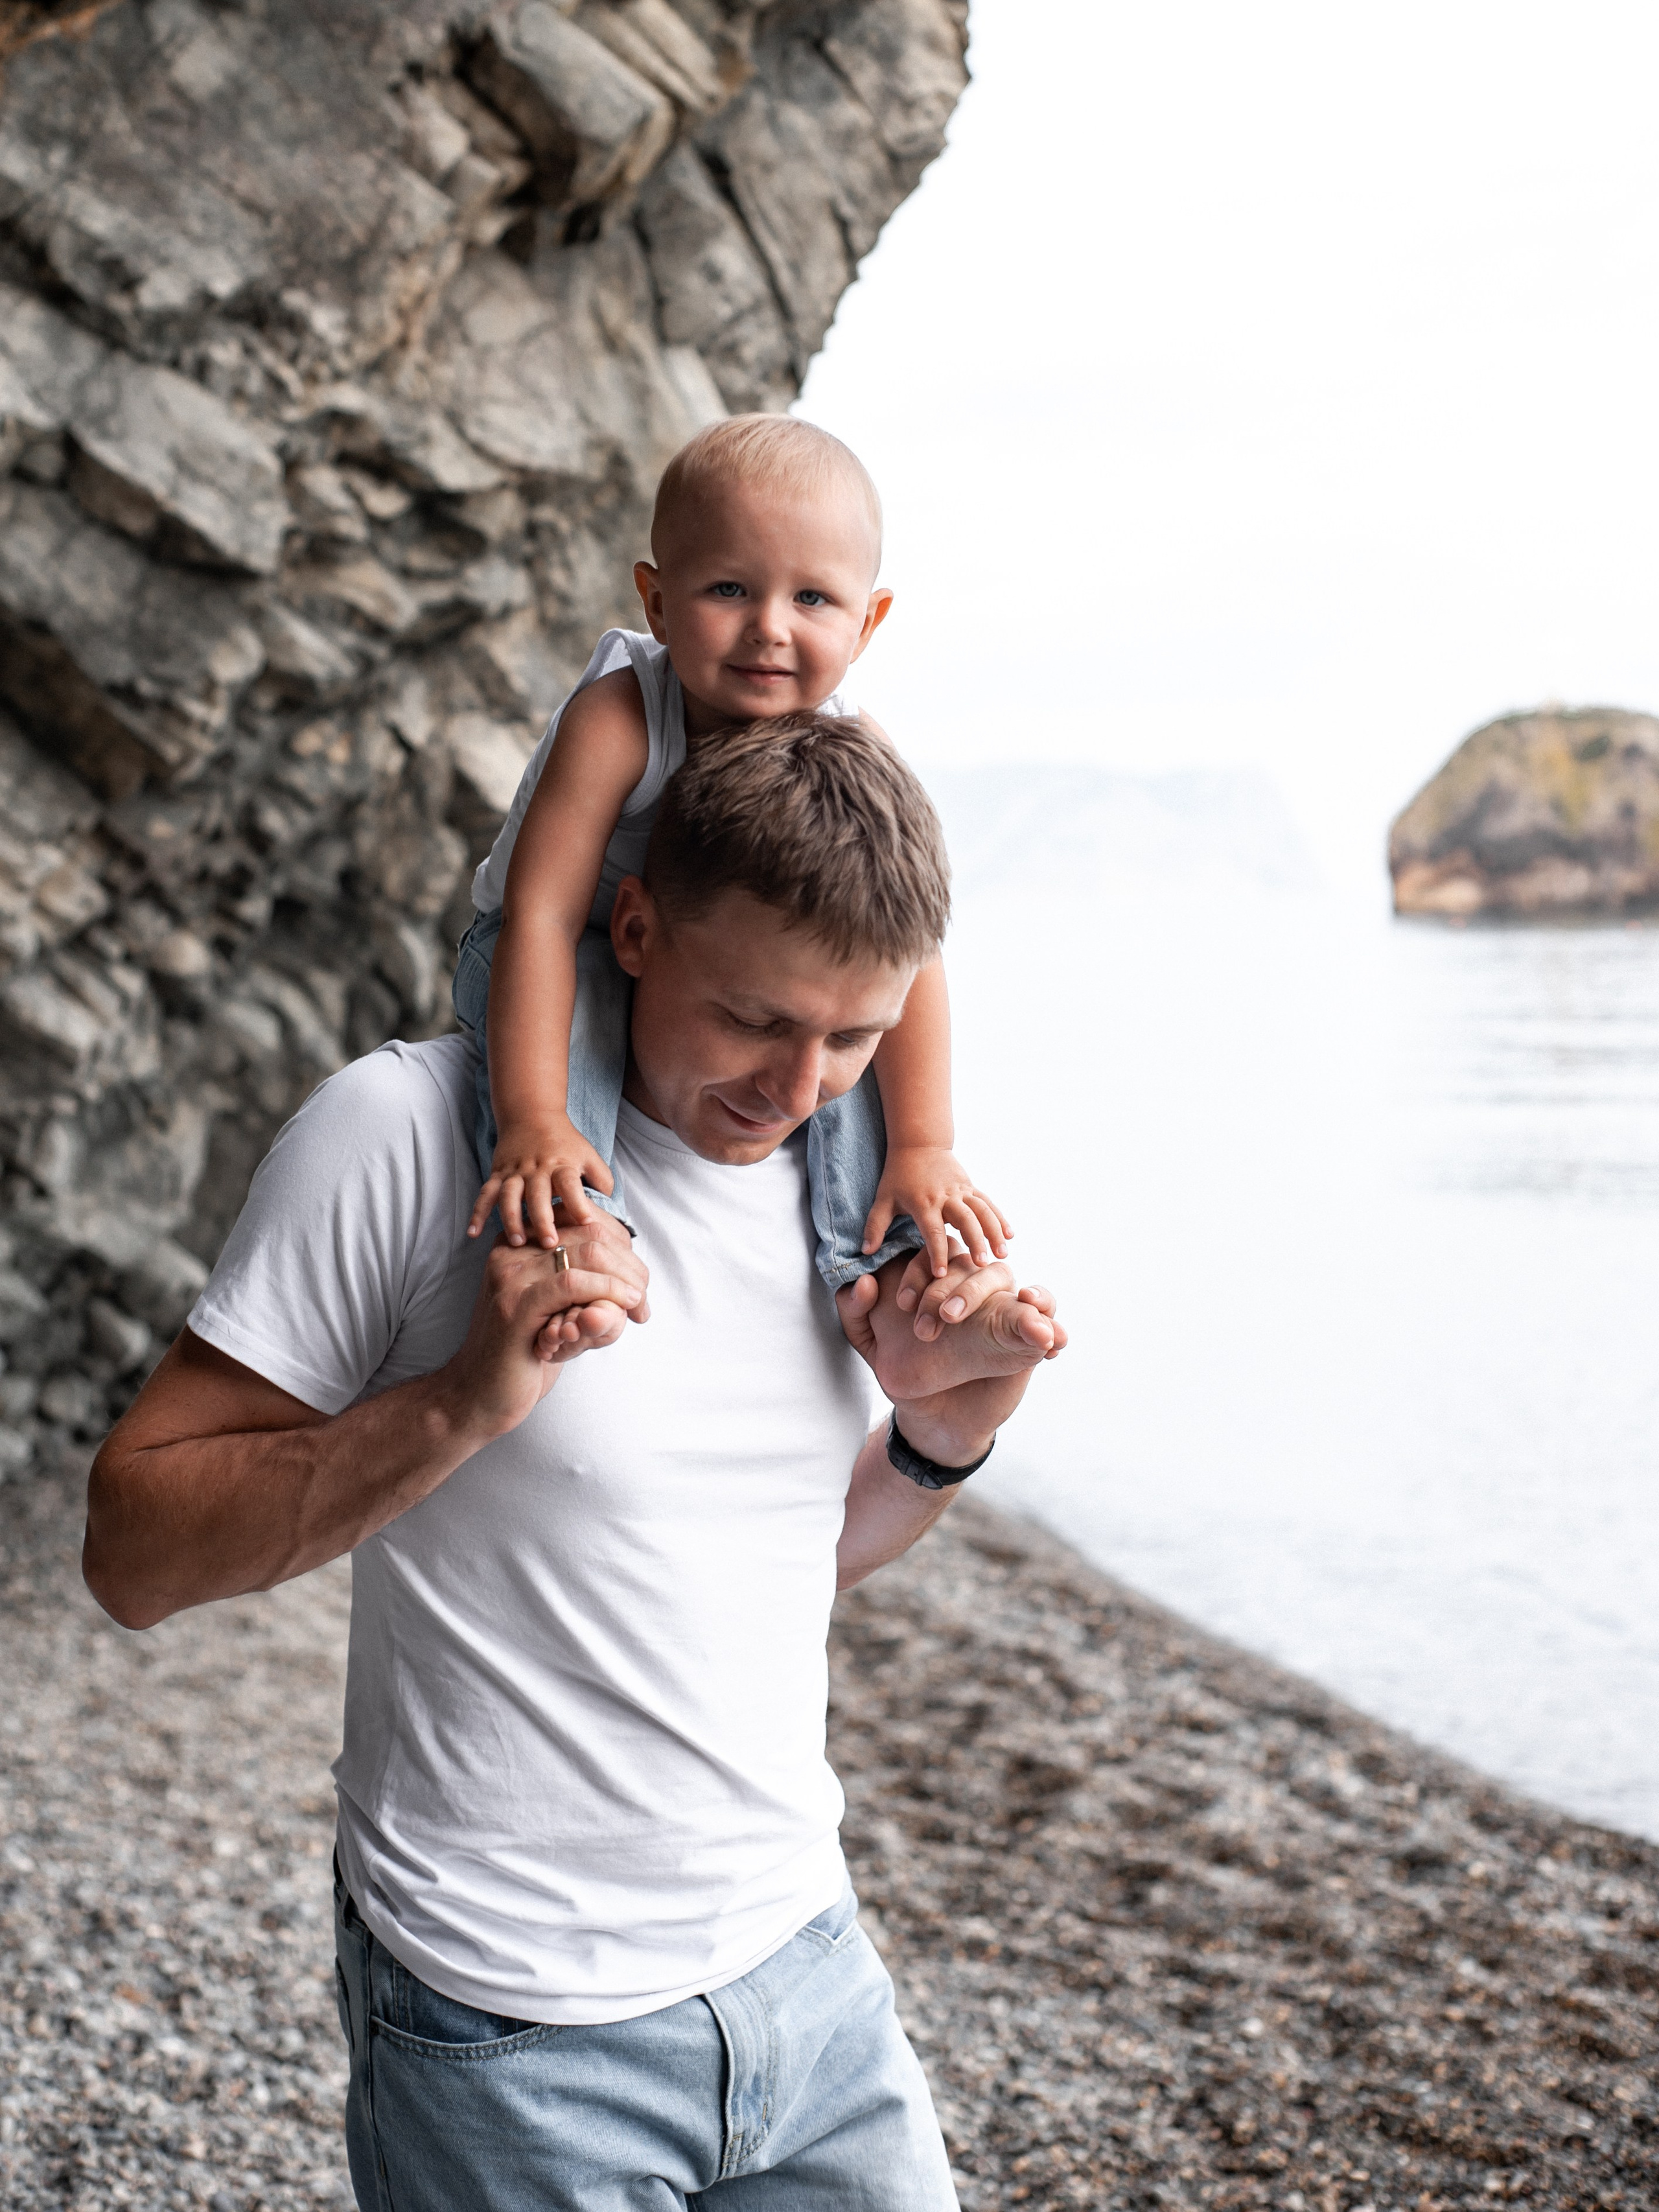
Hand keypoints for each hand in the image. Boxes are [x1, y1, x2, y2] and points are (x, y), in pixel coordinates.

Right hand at [437, 1211, 648, 1449]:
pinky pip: (571, 1283)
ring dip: (625, 1279)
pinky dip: (608, 1291)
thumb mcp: (564, 1313)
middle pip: (592, 1232)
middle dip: (630, 1265)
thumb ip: (593, 1289)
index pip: (587, 1221)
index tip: (638, 1283)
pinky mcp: (514, 1306)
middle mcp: (511, 1250)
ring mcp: (510, 1275)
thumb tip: (635, 1276)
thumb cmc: (525, 1354)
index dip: (623, 1247)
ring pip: (588, 1252)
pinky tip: (624, 1307)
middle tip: (642, 1299)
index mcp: (521, 1243)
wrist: (479, 1395)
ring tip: (637, 1305)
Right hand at [468, 1111, 614, 1248]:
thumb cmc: (564, 1142)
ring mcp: (514, 1172)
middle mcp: (537, 1168)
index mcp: (561, 1164)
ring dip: (511, 1218)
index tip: (587, 1222)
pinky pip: (485, 1194)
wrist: (531, 1115)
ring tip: (517, 1242)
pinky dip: (477, 1213)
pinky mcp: (497, 1174)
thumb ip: (601, 1180)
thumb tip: (609, 1209)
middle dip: (543, 1219)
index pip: (570, 1183)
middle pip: (538, 1194)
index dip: (579, 1202)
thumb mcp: (588, 1155)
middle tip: (550, 1243)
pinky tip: (473, 1233)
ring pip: (509, 1196)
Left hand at [836, 1249, 1064, 1467]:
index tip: (903, 1305)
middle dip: (956, 1289)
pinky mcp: (1026, 1338)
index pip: (935, 1253)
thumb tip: (863, 1282)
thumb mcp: (871, 1345)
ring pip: (1010, 1280)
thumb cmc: (907, 1372)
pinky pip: (1046, 1318)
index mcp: (938, 1282)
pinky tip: (1045, 1335)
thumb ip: (855, 1313)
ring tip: (1001, 1309)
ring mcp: (1000, 1309)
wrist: (933, 1419)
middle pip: (974, 1263)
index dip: (920, 1272)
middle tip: (938, 1323)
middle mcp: (971, 1287)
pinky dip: (1048, 1320)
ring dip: (1000, 1292)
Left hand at [860, 1146, 1010, 1278]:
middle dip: (974, 1241)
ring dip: (994, 1231)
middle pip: (964, 1220)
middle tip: (982, 1264)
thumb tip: (866, 1252)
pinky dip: (1000, 1218)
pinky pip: (988, 1203)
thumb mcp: (883, 1199)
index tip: (942, 1275)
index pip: (932, 1231)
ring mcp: (961, 1190)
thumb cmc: (898, 1175)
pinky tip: (1011, 1234)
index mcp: (923, 1203)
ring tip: (1003, 1253)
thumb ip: (874, 1226)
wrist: (918, 1143)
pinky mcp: (970, 1186)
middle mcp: (945, 1197)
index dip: (937, 1252)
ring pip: (982, 1211)